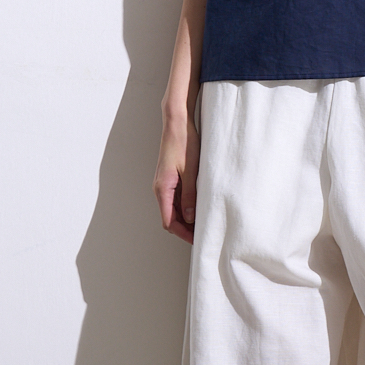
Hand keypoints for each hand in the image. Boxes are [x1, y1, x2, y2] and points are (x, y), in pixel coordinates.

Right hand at [154, 108, 199, 243]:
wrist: (177, 124)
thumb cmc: (183, 143)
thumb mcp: (190, 172)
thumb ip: (190, 196)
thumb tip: (190, 218)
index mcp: (162, 189)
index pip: (169, 221)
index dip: (182, 233)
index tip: (196, 240)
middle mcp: (160, 189)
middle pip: (170, 218)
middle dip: (185, 229)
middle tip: (203, 235)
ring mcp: (165, 184)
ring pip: (173, 210)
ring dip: (186, 219)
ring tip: (203, 223)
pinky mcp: (170, 179)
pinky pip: (176, 199)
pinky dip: (186, 208)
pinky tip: (199, 208)